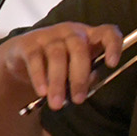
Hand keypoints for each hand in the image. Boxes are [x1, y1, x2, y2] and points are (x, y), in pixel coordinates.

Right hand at [0, 22, 122, 109]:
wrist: (23, 58)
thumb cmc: (60, 64)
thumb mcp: (76, 69)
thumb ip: (86, 76)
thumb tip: (87, 86)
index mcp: (89, 36)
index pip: (108, 33)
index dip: (113, 46)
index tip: (112, 64)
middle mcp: (71, 31)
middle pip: (79, 49)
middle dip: (79, 77)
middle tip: (78, 100)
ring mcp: (49, 35)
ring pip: (57, 56)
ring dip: (58, 83)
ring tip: (57, 104)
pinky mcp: (29, 43)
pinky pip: (35, 60)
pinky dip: (39, 78)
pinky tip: (42, 92)